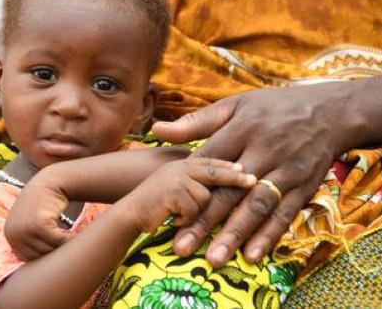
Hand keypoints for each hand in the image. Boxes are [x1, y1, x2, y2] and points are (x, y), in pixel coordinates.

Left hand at [4, 167, 75, 260]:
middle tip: (69, 250)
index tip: (58, 252)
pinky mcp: (39, 225)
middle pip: (38, 256)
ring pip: (48, 249)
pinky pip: (57, 241)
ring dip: (62, 247)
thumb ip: (29, 240)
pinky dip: (68, 240)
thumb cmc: (44, 202)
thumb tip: (34, 266)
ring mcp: (24, 229)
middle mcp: (13, 233)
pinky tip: (76, 235)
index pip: (28, 257)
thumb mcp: (30, 221)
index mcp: (9, 235)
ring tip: (74, 243)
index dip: (44, 256)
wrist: (50, 181)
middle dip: (54, 253)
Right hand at [122, 158, 254, 232]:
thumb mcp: (174, 186)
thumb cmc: (152, 205)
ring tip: (178, 214)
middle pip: (214, 172)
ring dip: (195, 212)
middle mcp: (180, 166)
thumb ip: (193, 181)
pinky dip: (185, 219)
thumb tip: (220, 184)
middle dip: (235, 178)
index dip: (230, 166)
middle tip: (253, 182)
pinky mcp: (173, 192)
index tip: (247, 171)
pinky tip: (172, 218)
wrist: (128, 214)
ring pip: (206, 197)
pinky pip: (194, 210)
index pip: (211, 161)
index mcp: (181, 164)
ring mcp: (176, 178)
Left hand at [152, 83, 363, 266]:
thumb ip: (196, 122)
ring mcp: (287, 170)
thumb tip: (156, 131)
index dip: (189, 187)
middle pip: (230, 190)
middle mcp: (264, 150)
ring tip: (213, 259)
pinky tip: (252, 255)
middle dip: (205, 221)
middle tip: (181, 247)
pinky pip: (285, 214)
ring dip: (235, 234)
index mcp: (242, 128)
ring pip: (256, 206)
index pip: (209, 162)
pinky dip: (269, 235)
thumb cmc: (274, 107)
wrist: (332, 111)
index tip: (167, 212)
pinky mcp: (305, 186)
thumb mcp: (235, 105)